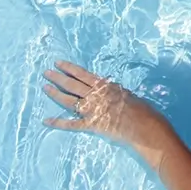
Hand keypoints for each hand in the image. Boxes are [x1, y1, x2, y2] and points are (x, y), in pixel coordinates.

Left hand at [43, 61, 163, 149]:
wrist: (145, 126)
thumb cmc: (141, 109)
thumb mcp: (127, 94)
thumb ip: (113, 92)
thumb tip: (107, 91)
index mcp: (105, 86)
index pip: (82, 74)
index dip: (69, 68)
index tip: (58, 63)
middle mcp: (96, 96)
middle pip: (72, 85)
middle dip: (58, 78)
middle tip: (46, 72)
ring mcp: (92, 111)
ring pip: (69, 100)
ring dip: (55, 94)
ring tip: (45, 87)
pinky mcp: (91, 126)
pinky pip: (71, 124)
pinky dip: (57, 122)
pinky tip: (46, 120)